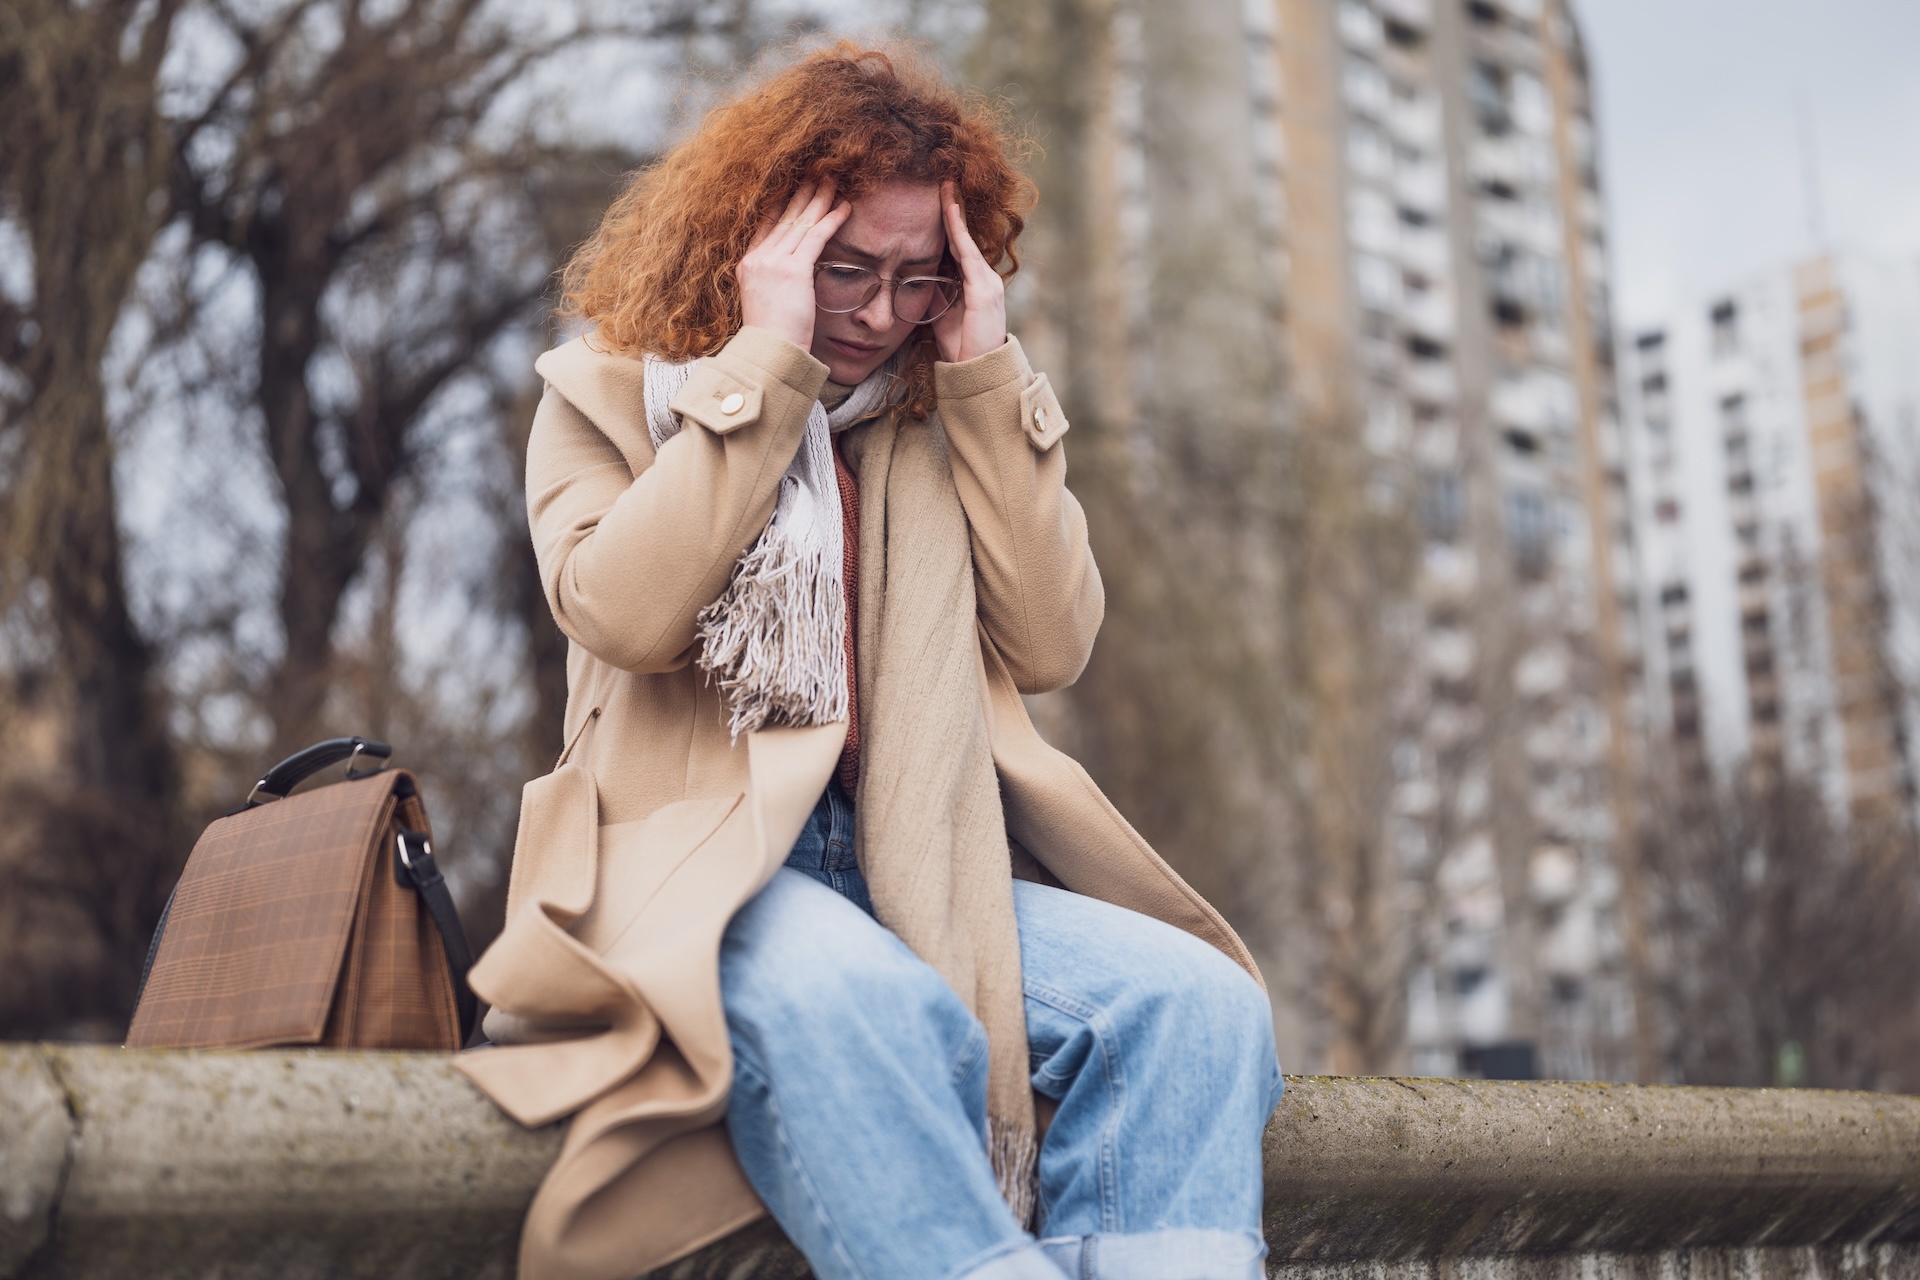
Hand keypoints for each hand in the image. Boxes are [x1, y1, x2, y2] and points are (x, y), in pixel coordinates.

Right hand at [738, 180, 850, 349]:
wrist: (769, 353)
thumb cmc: (772, 339)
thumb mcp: (765, 303)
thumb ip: (773, 284)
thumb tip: (790, 280)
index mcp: (747, 265)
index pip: (767, 225)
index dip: (782, 204)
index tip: (794, 188)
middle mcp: (757, 258)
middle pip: (784, 216)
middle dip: (802, 193)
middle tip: (817, 174)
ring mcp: (773, 262)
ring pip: (801, 221)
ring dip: (819, 199)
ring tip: (833, 181)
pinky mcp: (793, 269)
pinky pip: (816, 236)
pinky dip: (832, 219)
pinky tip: (845, 207)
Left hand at [932, 181, 1006, 363]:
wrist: (976, 372)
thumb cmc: (959, 348)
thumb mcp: (941, 315)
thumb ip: (936, 294)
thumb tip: (917, 279)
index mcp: (975, 284)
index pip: (958, 247)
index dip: (948, 224)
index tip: (938, 200)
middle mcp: (985, 278)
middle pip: (964, 237)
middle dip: (954, 209)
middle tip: (943, 181)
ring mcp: (986, 282)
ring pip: (966, 239)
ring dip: (955, 212)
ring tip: (945, 187)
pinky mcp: (983, 289)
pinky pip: (967, 253)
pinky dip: (957, 230)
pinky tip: (949, 211)